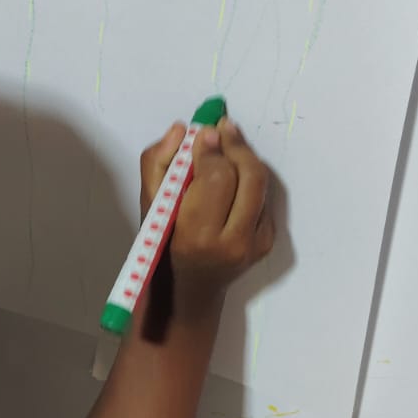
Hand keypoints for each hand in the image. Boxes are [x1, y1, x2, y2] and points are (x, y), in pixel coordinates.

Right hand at [140, 116, 274, 313]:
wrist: (189, 290)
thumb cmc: (161, 248)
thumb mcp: (148, 207)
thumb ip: (158, 162)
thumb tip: (184, 129)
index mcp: (200, 236)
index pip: (217, 178)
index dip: (212, 148)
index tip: (203, 132)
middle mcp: (236, 242)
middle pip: (249, 176)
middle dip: (236, 145)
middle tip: (221, 127)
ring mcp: (257, 243)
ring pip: (261, 183)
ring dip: (244, 157)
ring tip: (227, 141)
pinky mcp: (268, 241)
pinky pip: (263, 196)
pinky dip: (248, 178)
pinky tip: (233, 171)